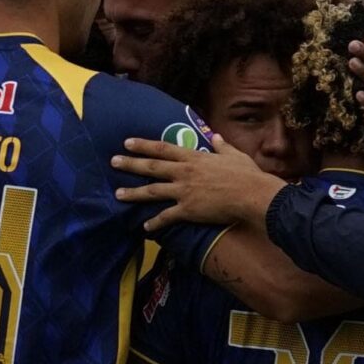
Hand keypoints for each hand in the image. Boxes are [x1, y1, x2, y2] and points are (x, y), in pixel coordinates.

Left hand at [112, 133, 284, 231]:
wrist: (251, 195)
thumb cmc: (246, 174)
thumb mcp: (234, 155)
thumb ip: (222, 146)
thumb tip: (216, 136)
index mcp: (194, 157)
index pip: (163, 148)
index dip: (144, 145)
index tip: (127, 143)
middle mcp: (184, 172)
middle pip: (152, 167)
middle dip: (130, 164)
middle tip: (113, 162)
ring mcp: (184, 191)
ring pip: (153, 191)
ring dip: (134, 192)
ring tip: (118, 194)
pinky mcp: (188, 210)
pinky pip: (167, 217)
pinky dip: (155, 223)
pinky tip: (144, 227)